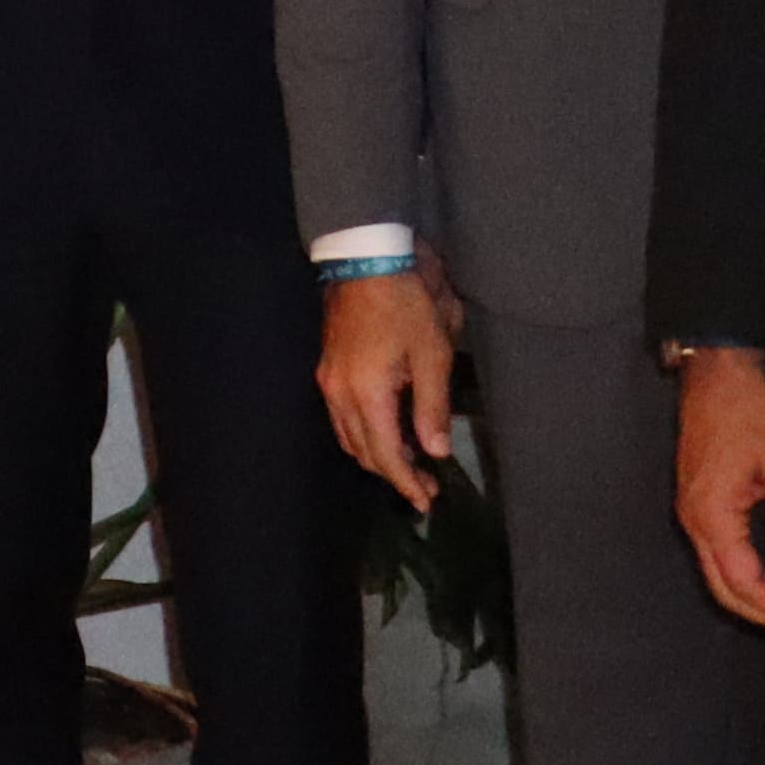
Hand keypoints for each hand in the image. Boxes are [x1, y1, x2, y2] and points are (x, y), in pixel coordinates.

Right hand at [317, 264, 460, 512]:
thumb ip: (433, 407)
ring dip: (377, 454)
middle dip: (392, 473)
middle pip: (362, 451)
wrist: (365, 262)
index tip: (426, 502)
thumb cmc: (406, 306)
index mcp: (366, 394)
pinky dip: (365, 434)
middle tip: (425, 487)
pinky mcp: (328, 369)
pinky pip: (342, 417)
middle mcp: (339, 394)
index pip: (385, 454)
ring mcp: (328, 381)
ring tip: (410, 461)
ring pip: (348, 436)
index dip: (406, 482)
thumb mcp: (433, 355)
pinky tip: (388, 430)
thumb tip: (436, 450)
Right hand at [679, 346, 764, 633]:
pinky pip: (715, 556)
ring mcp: (692, 515)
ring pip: (715, 576)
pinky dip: (742, 577)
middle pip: (722, 588)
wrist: (715, 383)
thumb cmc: (747, 415)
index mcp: (712, 513)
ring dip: (752, 598)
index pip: (743, 579)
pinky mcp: (697, 507)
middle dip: (763, 613)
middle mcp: (694, 521)